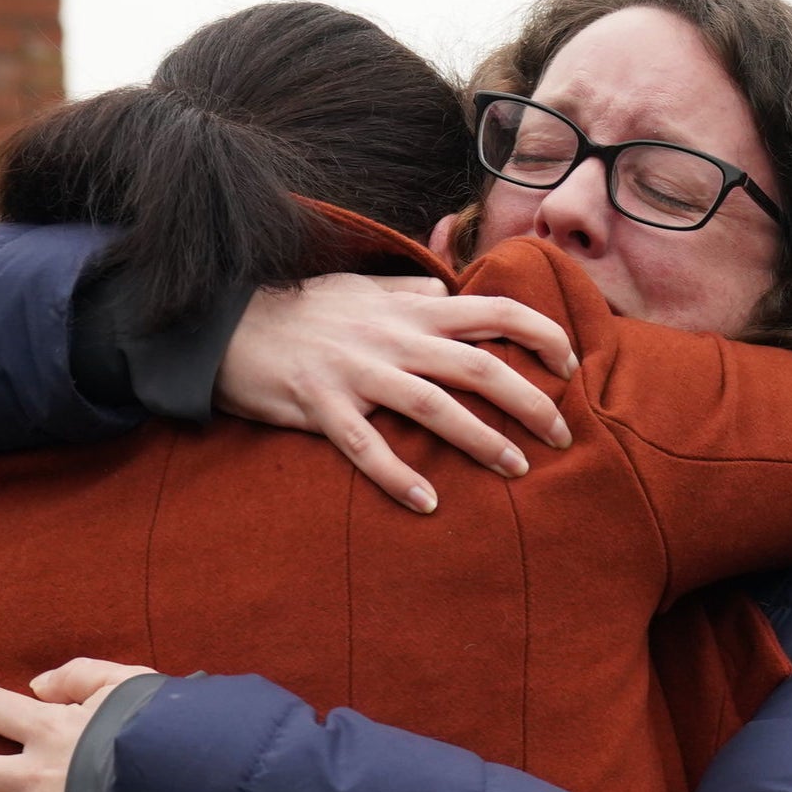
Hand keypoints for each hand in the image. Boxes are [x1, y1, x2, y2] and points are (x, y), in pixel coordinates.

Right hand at [217, 273, 577, 512]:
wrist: (222, 323)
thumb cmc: (300, 310)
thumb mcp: (359, 287)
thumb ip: (408, 289)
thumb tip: (449, 289)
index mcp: (409, 310)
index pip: (494, 310)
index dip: (542, 334)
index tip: (570, 365)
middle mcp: (391, 338)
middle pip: (480, 367)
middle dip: (532, 404)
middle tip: (562, 437)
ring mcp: (356, 372)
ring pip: (435, 408)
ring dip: (483, 442)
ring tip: (518, 471)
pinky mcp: (319, 404)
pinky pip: (365, 446)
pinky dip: (399, 477)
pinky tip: (430, 504)